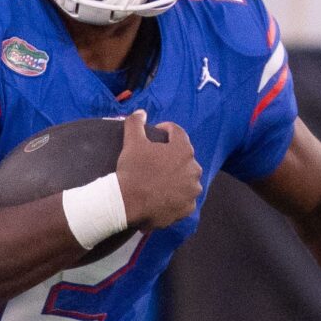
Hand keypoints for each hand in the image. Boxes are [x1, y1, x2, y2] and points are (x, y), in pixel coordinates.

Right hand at [115, 110, 201, 232]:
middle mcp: (194, 170)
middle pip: (185, 158)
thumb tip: (141, 112)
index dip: (167, 130)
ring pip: (187, 180)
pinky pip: (185, 199)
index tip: (157, 133)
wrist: (126, 204)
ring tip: (161, 181)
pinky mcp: (187, 208)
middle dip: (173, 157)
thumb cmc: (132, 170)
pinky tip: (165, 197)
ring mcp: (192, 190)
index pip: (178, 133)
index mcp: (183, 150)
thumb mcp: (132, 142)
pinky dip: (177, 197)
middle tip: (156, 161)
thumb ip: (136, 123)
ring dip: (178, 178)